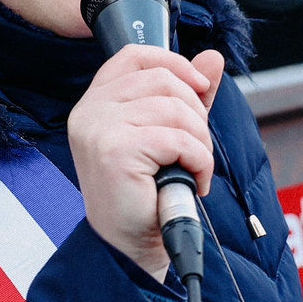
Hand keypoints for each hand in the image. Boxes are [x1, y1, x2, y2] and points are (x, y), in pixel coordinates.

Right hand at [67, 45, 223, 277]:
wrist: (131, 246)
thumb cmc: (146, 194)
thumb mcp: (170, 134)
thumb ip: (188, 95)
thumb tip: (213, 57)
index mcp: (96, 102)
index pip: (135, 55)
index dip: (174, 62)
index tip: (200, 85)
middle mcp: (90, 111)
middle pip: (163, 80)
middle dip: (195, 113)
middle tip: (196, 149)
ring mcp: (98, 129)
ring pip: (175, 109)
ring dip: (200, 142)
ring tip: (194, 169)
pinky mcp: (115, 151)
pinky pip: (178, 139)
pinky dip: (199, 160)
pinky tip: (194, 181)